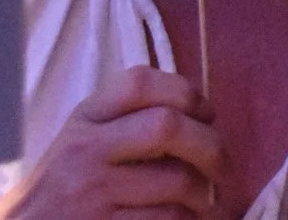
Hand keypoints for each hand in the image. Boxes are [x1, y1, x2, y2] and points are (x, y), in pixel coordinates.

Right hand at [7, 65, 220, 218]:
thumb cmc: (65, 185)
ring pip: (177, 180)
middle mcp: (84, 150)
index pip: (139, 81)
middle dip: (210, 144)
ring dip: (205, 193)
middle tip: (221, 164)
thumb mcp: (84, 139)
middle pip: (167, 126)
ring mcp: (91, 192)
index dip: (186, 92)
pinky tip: (189, 219)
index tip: (206, 114)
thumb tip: (203, 117)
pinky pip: (168, 218)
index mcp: (84, 119)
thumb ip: (128, 120)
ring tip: (207, 199)